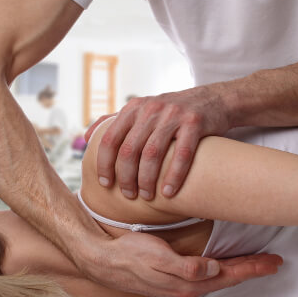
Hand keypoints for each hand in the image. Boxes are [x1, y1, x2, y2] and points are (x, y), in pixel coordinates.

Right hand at [75, 231, 282, 296]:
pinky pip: (205, 277)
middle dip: (252, 270)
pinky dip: (221, 272)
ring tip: (255, 264)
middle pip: (227, 278)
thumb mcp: (157, 257)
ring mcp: (180, 284)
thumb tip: (213, 269)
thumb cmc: (130, 255)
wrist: (105, 260)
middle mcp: (188, 286)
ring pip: (218, 279)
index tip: (273, 261)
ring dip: (238, 271)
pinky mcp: (173, 278)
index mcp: (188, 282)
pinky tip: (222, 268)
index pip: (228, 274)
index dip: (252, 267)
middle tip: (273, 262)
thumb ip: (186, 266)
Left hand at [85, 84, 230, 199]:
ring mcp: (173, 115)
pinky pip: (182, 154)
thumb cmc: (171, 112)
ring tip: (147, 196)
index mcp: (133, 108)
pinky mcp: (195, 123)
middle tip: (128, 195)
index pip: (110, 138)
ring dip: (147, 179)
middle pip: (129, 149)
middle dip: (126, 177)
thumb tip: (86, 137)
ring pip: (152, 153)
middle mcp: (150, 109)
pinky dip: (174, 176)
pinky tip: (168, 191)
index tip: (105, 183)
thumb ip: (113, 121)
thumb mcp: (141, 109)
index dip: (104, 164)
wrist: (212, 100)